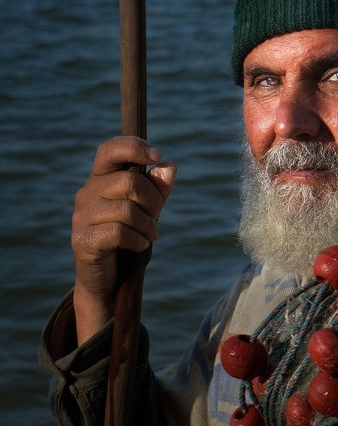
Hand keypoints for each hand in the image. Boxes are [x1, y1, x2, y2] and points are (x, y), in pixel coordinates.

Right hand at [71, 136, 175, 343]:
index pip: (110, 150)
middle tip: (157, 217)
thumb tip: (168, 165)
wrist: (109, 278)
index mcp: (100, 179)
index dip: (133, 146)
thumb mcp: (148, 211)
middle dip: (154, 201)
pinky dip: (138, 241)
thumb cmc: (129, 237)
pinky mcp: (82, 239)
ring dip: (148, 225)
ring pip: (127, 210)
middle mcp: (86, 193)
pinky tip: (140, 245)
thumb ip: (158, 189)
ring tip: (150, 235)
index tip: (156, 155)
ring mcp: (81, 216)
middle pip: (130, 182)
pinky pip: (120, 232)